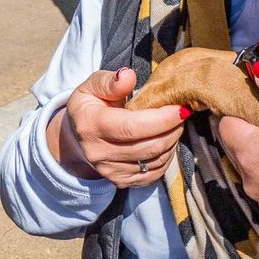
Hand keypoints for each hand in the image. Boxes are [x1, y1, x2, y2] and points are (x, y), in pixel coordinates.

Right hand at [53, 68, 186, 187]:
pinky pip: (155, 172)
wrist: (78, 137)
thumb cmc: (90, 106)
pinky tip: (165, 140)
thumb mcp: (92, 86)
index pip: (132, 127)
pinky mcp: (122, 182)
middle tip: (180, 113)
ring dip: (172, 141)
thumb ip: (110, 81)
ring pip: (156, 160)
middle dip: (172, 129)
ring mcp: (111, 171)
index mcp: (91, 126)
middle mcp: (99, 153)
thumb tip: (129, 76)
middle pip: (149, 146)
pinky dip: (166, 156)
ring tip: (173, 124)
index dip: (161, 119)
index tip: (180, 108)